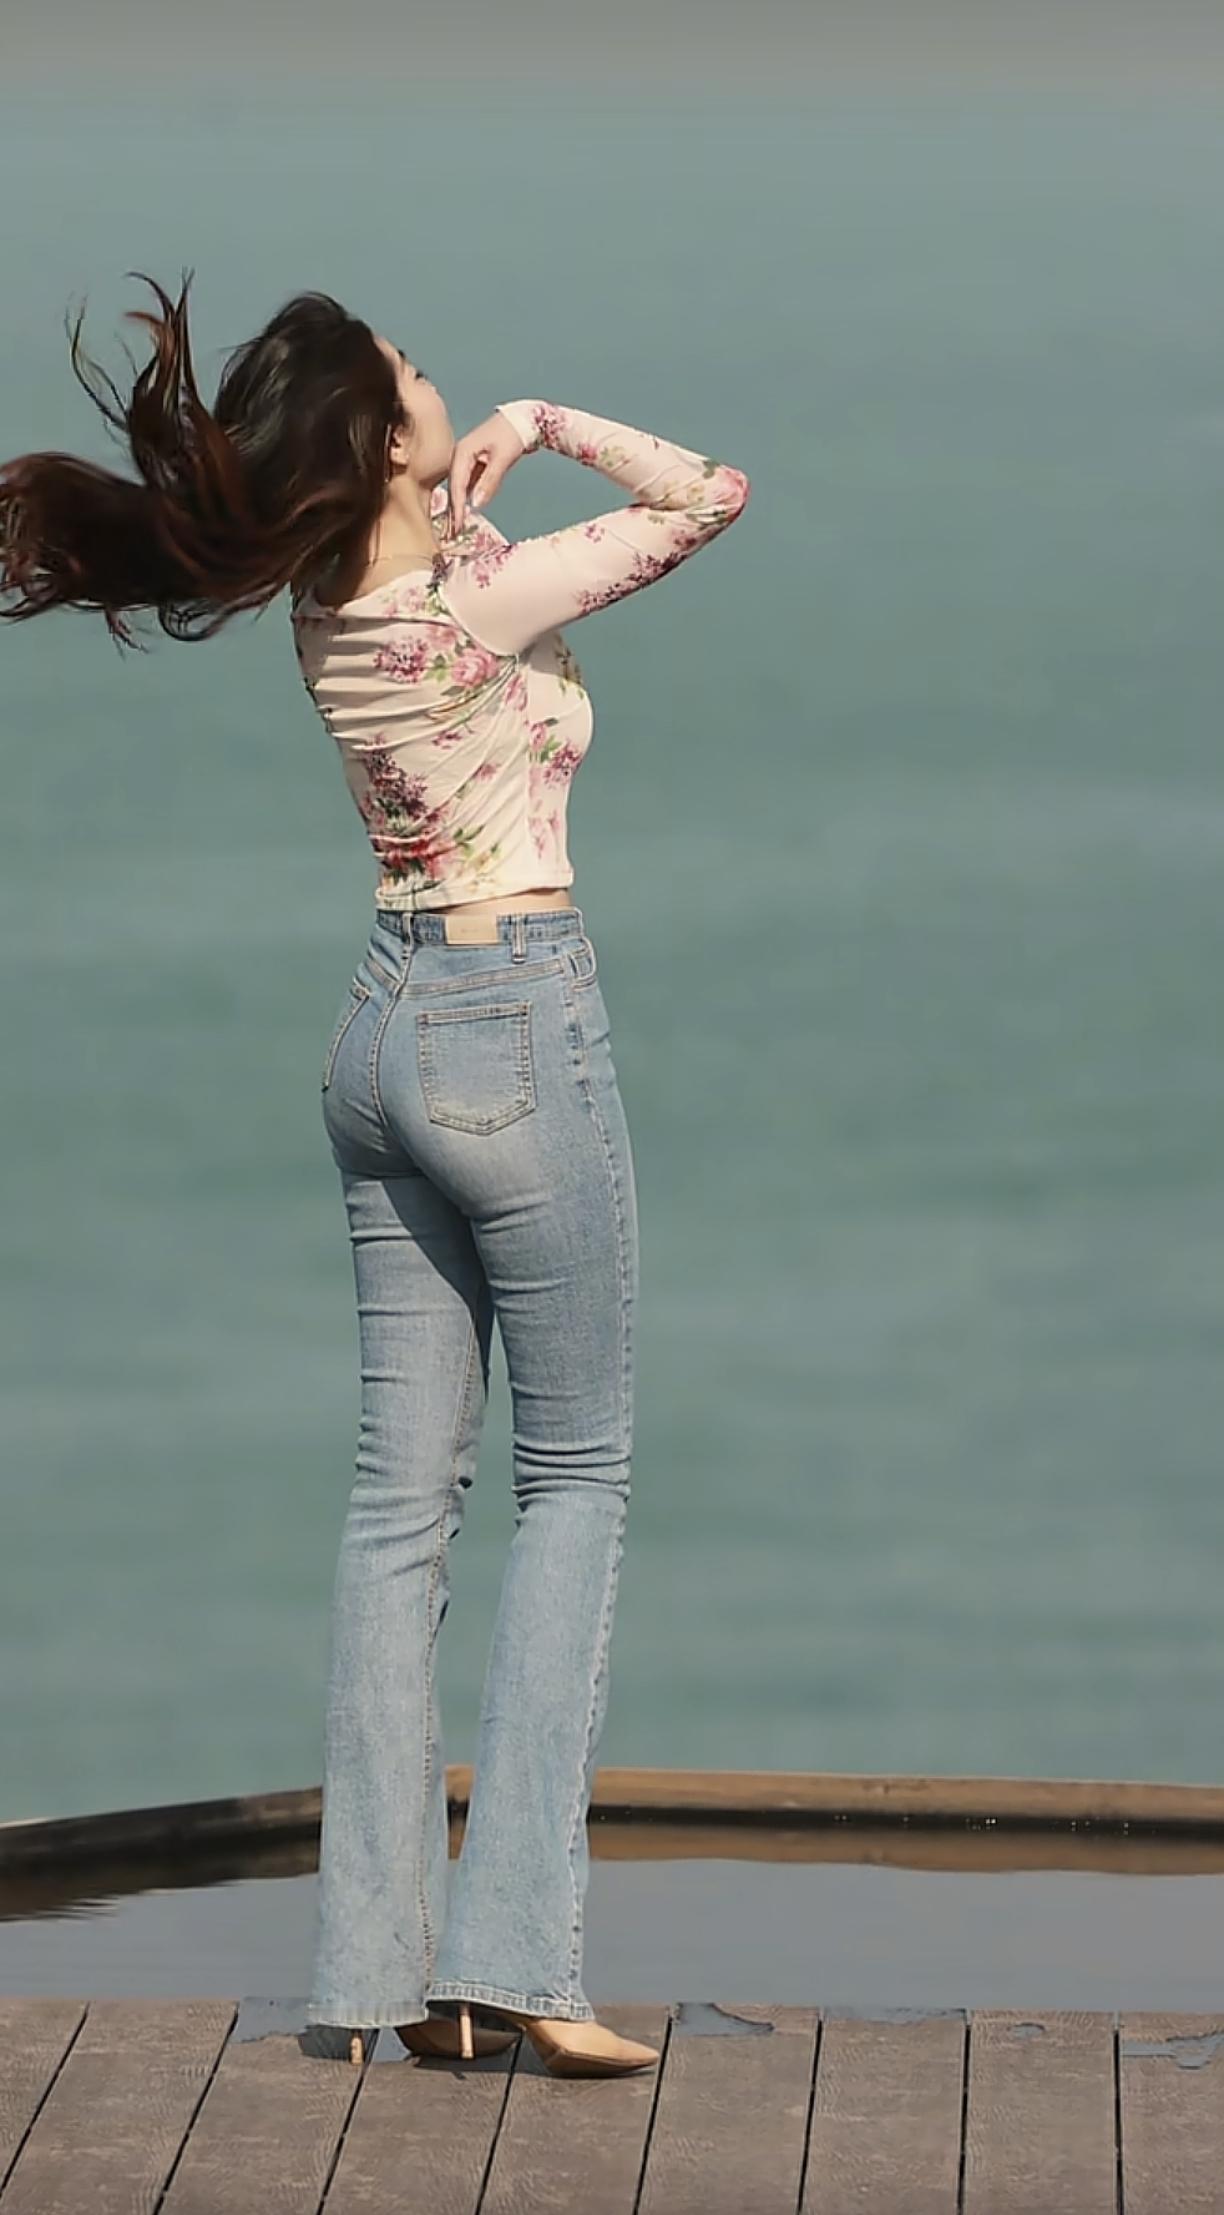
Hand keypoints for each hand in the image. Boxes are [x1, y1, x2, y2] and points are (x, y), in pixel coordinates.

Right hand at [448, 410, 528, 535]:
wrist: (524, 418)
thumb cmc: (513, 434)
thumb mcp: (503, 458)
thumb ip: (489, 482)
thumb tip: (476, 505)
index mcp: (463, 452)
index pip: (457, 486)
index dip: (456, 509)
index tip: (456, 528)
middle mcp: (460, 455)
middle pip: (454, 488)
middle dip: (452, 512)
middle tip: (451, 536)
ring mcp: (467, 459)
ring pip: (459, 488)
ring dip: (458, 507)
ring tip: (456, 528)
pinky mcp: (475, 463)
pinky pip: (467, 484)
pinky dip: (466, 499)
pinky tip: (465, 512)